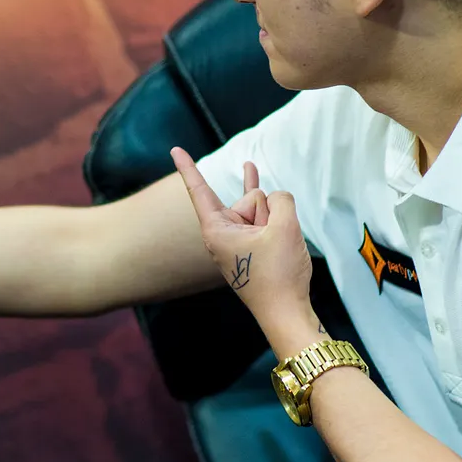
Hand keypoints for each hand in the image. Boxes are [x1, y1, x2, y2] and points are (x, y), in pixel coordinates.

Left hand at [170, 147, 313, 326]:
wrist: (286, 313)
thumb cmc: (279, 275)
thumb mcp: (285, 228)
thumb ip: (281, 199)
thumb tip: (277, 199)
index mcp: (216, 230)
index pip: (201, 190)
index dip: (188, 167)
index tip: (174, 148)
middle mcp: (222, 233)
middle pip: (249, 200)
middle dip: (268, 212)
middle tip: (273, 247)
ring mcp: (237, 240)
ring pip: (263, 212)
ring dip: (277, 223)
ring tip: (281, 250)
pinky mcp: (251, 246)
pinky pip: (261, 217)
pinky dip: (264, 204)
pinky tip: (251, 172)